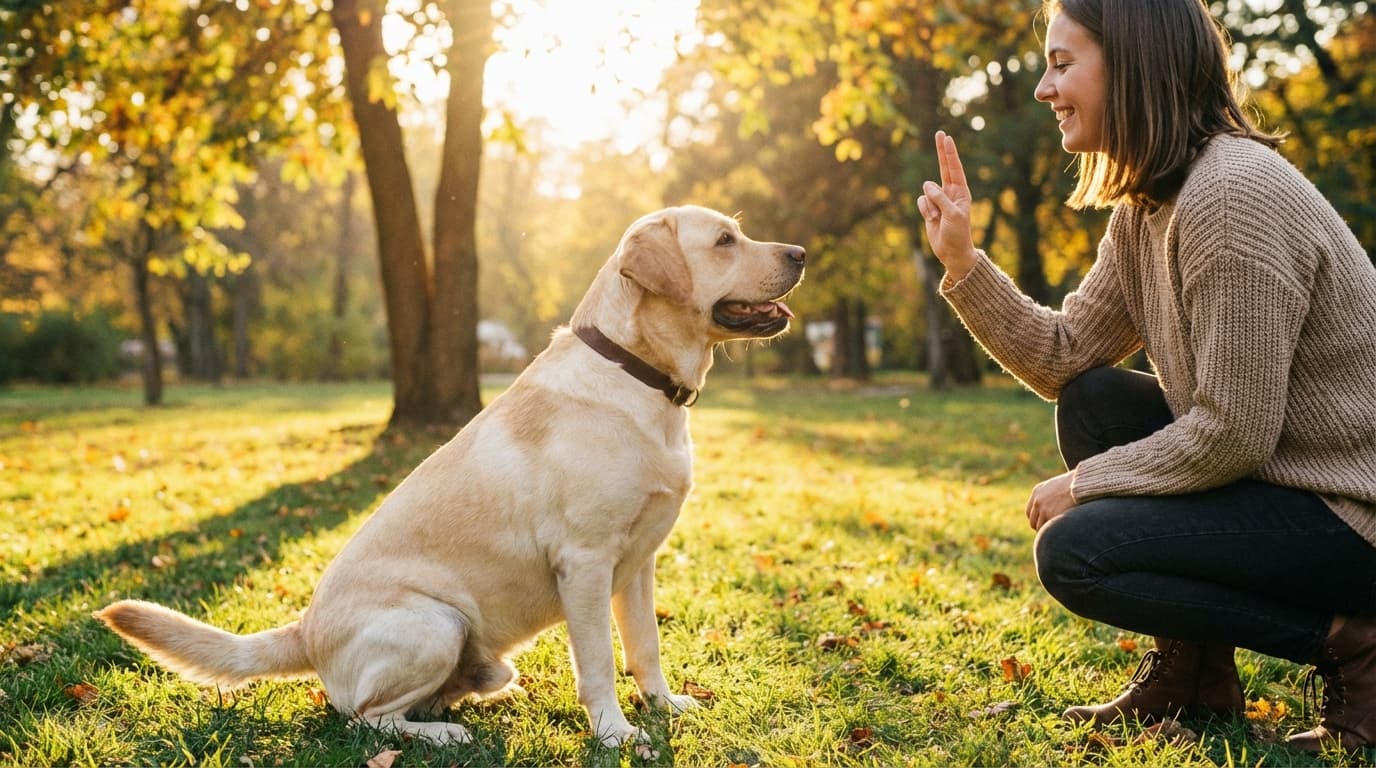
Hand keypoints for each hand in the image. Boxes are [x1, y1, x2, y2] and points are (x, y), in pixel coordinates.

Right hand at [916, 131, 978, 280]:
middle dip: (941, 151)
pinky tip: (933, 221)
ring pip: (926, 191)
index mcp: (961, 192)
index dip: (949, 153)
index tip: (946, 137)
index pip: (954, 168)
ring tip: (938, 218)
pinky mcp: (929, 209)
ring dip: (930, 205)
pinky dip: (925, 211)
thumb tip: (926, 185)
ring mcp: (939, 200)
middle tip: (940, 133)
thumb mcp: (952, 214)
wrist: (951, 251)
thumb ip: (940, 198)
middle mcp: (950, 192)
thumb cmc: (958, 233)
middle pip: (943, 167)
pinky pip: (921, 202)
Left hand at [1025, 471, 1076, 530]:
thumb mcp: (1057, 485)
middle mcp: (1037, 501)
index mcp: (1037, 492)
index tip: (1042, 523)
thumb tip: (1051, 507)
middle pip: (1033, 521)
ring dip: (1047, 530)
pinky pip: (1048, 529)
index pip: (1030, 511)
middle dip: (1041, 526)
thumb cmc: (1075, 485)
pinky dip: (1053, 532)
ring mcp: (1043, 509)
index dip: (1036, 519)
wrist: (1081, 484)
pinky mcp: (1051, 516)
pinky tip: (1061, 531)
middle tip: (1051, 530)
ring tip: (1057, 532)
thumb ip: (1049, 495)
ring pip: (1039, 527)